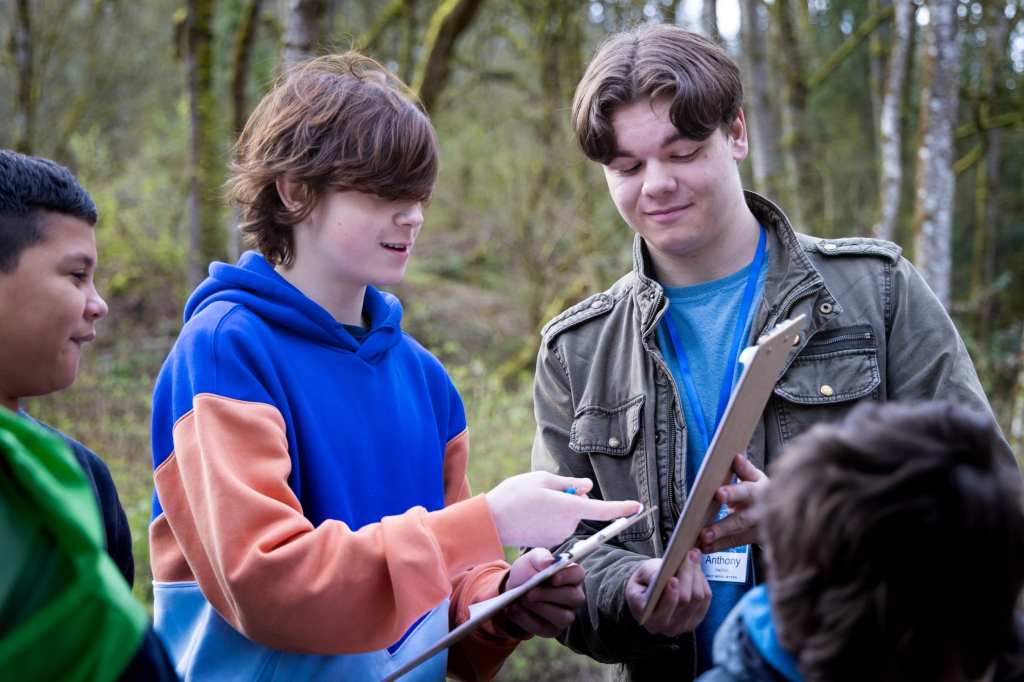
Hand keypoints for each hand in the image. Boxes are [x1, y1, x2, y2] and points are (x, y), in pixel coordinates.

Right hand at [486, 471, 640, 546]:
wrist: (491, 521)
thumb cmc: (515, 495)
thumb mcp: (542, 479)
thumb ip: (568, 484)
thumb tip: (588, 488)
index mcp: (569, 507)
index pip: (602, 509)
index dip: (621, 508)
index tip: (637, 507)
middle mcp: (567, 525)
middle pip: (580, 508)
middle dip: (570, 498)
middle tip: (544, 490)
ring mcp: (558, 536)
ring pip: (567, 517)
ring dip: (557, 508)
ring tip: (532, 502)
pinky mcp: (549, 543)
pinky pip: (556, 526)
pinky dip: (548, 518)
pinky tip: (530, 513)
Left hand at [502, 548, 584, 637]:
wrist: (514, 590)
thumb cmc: (528, 572)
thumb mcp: (531, 559)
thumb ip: (540, 557)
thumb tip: (549, 562)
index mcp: (572, 575)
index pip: (578, 574)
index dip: (567, 576)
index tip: (552, 577)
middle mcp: (574, 596)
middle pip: (572, 597)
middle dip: (549, 595)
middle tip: (529, 592)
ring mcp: (565, 615)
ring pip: (562, 617)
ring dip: (539, 608)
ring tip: (521, 600)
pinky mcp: (552, 629)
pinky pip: (544, 629)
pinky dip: (527, 619)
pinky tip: (515, 610)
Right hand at [625, 551, 710, 635]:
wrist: (650, 593)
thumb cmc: (645, 581)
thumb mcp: (642, 574)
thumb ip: (651, 573)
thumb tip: (667, 572)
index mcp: (645, 614)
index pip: (661, 608)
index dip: (670, 594)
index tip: (674, 578)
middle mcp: (663, 625)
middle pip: (684, 600)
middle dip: (687, 575)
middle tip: (690, 554)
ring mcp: (680, 626)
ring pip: (697, 599)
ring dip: (697, 576)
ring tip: (694, 557)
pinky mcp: (694, 622)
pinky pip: (705, 601)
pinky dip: (703, 583)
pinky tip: (697, 571)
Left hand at [699, 454, 768, 552]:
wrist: (782, 509)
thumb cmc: (760, 490)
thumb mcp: (755, 477)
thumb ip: (744, 469)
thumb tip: (735, 457)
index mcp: (760, 491)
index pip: (746, 491)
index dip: (733, 493)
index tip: (718, 494)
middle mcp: (761, 511)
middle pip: (742, 520)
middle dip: (723, 526)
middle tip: (705, 532)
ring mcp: (760, 528)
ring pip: (739, 535)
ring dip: (720, 539)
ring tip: (702, 541)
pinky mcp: (756, 539)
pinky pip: (736, 543)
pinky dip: (720, 546)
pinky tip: (706, 548)